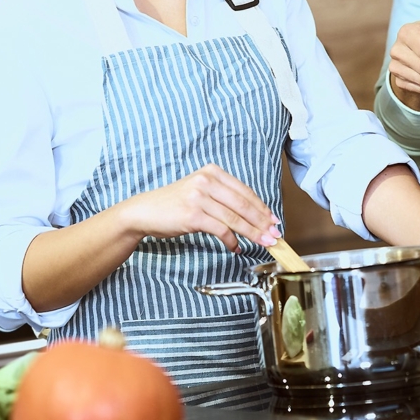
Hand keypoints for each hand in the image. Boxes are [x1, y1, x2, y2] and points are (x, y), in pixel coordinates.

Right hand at [118, 164, 280, 253]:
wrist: (145, 211)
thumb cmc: (174, 204)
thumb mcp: (200, 192)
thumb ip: (223, 197)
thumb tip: (252, 215)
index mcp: (212, 172)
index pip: (245, 191)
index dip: (262, 208)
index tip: (274, 220)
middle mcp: (207, 180)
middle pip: (244, 204)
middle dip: (262, 222)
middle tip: (274, 235)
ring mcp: (199, 197)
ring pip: (235, 218)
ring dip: (252, 233)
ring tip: (263, 242)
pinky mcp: (193, 215)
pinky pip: (221, 229)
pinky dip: (232, 241)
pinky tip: (236, 248)